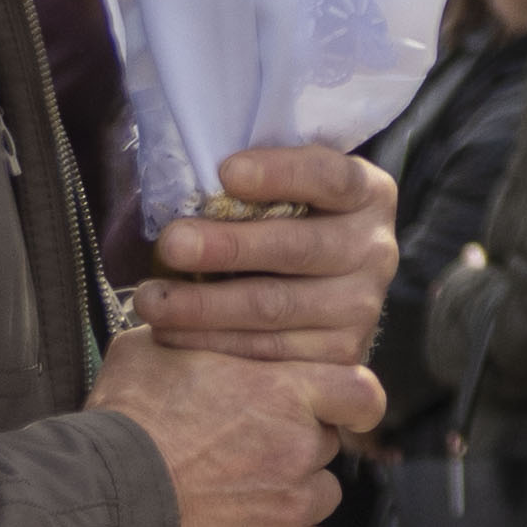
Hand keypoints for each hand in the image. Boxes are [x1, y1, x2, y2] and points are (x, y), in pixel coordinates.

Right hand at [94, 329, 361, 526]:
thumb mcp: (150, 352)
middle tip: (243, 453)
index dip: (353, 402)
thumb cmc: (122, 423)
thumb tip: (185, 316)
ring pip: (320, 497)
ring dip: (291, 497)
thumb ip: (191, 334)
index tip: (340, 410)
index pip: (360, 393)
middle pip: (324, 446)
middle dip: (294, 448)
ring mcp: (294, 506)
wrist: (102, 500)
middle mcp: (300, 447)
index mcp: (283, 392)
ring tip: (238, 497)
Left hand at [138, 145, 403, 365]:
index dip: (280, 173)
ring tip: (151, 298)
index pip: (331, 177)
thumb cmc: (285, 223)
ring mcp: (361, 307)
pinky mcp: (339, 353)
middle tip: (172, 244)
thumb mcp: (287, 190)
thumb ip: (255, 181)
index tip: (226, 173)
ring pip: (275, 306)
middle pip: (299, 248)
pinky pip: (267, 350)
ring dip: (204, 304)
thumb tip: (194, 175)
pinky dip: (211, 342)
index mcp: (367, 194)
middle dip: (229, 246)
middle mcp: (375, 250)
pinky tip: (170, 331)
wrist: (323, 289)